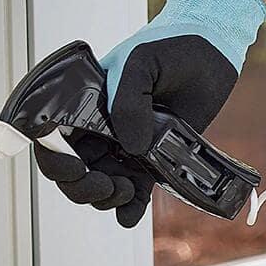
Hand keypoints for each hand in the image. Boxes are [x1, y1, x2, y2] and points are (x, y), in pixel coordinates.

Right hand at [33, 0, 265, 225]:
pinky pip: (134, 190)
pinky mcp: (153, 159)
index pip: (53, 138)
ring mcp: (125, 145)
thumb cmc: (171, 48)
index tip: (74, 169)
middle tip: (107, 184)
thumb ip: (128, 102)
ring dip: (105, 198)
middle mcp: (100, 127)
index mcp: (84, 103)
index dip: (54, 160)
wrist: (212, 52)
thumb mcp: (141, 64)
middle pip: (72, 170)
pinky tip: (129, 217)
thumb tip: (129, 147)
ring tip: (125, 189)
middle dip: (82, 187)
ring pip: (100, 184)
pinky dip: (129, 208)